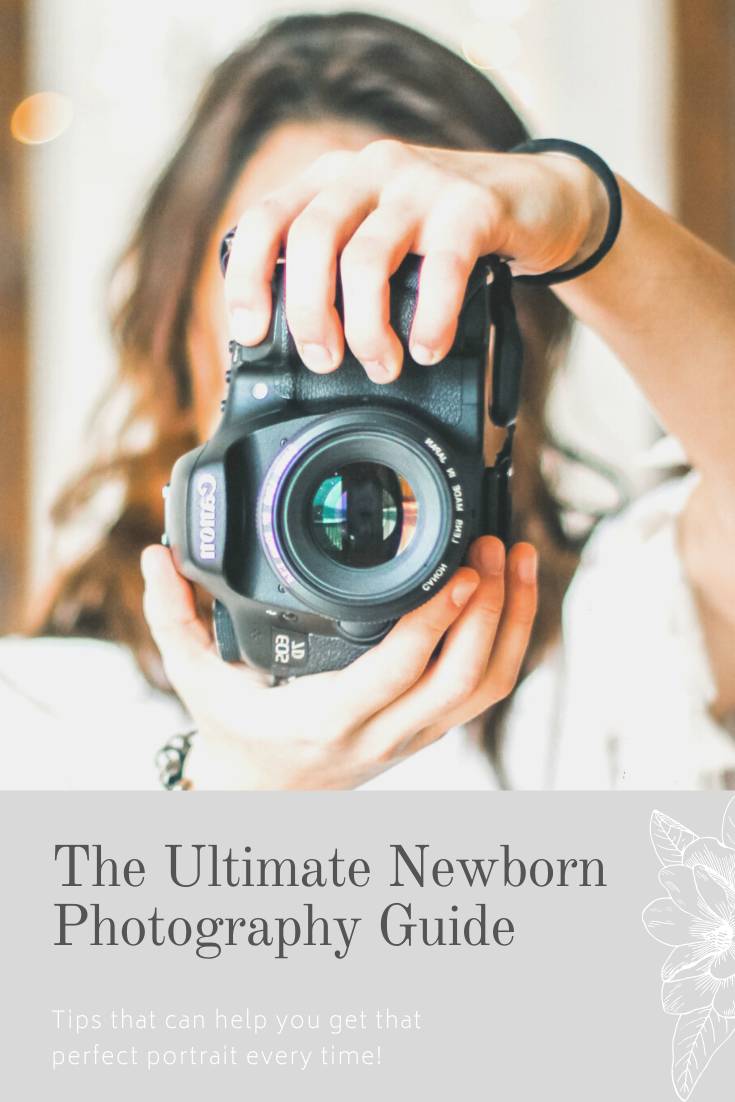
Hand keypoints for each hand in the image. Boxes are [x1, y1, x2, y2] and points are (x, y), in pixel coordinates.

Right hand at [141, 537, 536, 789]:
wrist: (263, 798)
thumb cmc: (236, 736)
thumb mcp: (195, 679)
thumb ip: (172, 617)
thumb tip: (155, 557)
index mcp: (327, 717)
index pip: (398, 670)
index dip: (437, 621)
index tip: (460, 569)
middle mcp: (381, 732)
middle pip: (463, 678)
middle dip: (491, 609)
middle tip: (495, 547)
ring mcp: (413, 735)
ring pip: (487, 687)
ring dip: (514, 623)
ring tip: (520, 560)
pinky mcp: (428, 730)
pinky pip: (484, 692)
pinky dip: (509, 643)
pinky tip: (513, 596)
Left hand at [224, 140, 606, 380]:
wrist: (535, 200)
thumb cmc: (446, 234)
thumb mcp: (379, 240)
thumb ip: (339, 272)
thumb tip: (299, 347)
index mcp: (332, 180)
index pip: (265, 220)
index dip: (248, 279)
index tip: (252, 333)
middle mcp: (369, 172)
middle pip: (309, 240)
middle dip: (308, 314)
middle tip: (324, 360)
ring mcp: (420, 184)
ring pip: (365, 259)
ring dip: (367, 329)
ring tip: (383, 364)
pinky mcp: (472, 205)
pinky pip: (441, 269)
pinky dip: (430, 322)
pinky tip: (429, 348)